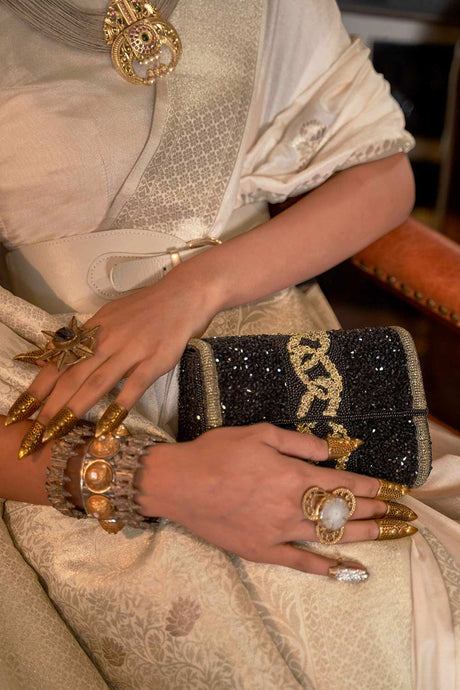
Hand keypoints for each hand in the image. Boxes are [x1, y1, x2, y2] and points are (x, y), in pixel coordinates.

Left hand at [15, 266, 219, 454]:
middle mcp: (108, 339)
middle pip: (72, 375)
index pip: (59, 361)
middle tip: (33, 433)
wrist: (184, 295)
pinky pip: (133, 386)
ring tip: (56, 432)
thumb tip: (63, 356)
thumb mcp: (112, 316)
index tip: (20, 411)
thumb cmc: (148, 308)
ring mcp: (132, 350)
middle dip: (49, 406)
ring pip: (96, 382)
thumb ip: (90, 338)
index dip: (38, 387)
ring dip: (74, 408)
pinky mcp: (155, 360)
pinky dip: (119, 406)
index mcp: (95, 329)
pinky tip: (107, 426)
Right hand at [137, 424, 404, 578]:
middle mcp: (292, 506)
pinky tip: (342, 570)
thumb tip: (329, 451)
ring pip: (328, 535)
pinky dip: (322, 567)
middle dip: (372, 509)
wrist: (179, 484)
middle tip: (396, 512)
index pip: (341, 482)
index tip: (389, 488)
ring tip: (382, 532)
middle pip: (341, 510)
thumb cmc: (217, 453)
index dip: (368, 485)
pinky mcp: (262, 549)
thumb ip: (298, 442)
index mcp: (293, 475)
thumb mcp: (259, 433)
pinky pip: (298, 561)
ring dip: (360, 534)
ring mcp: (279, 531)